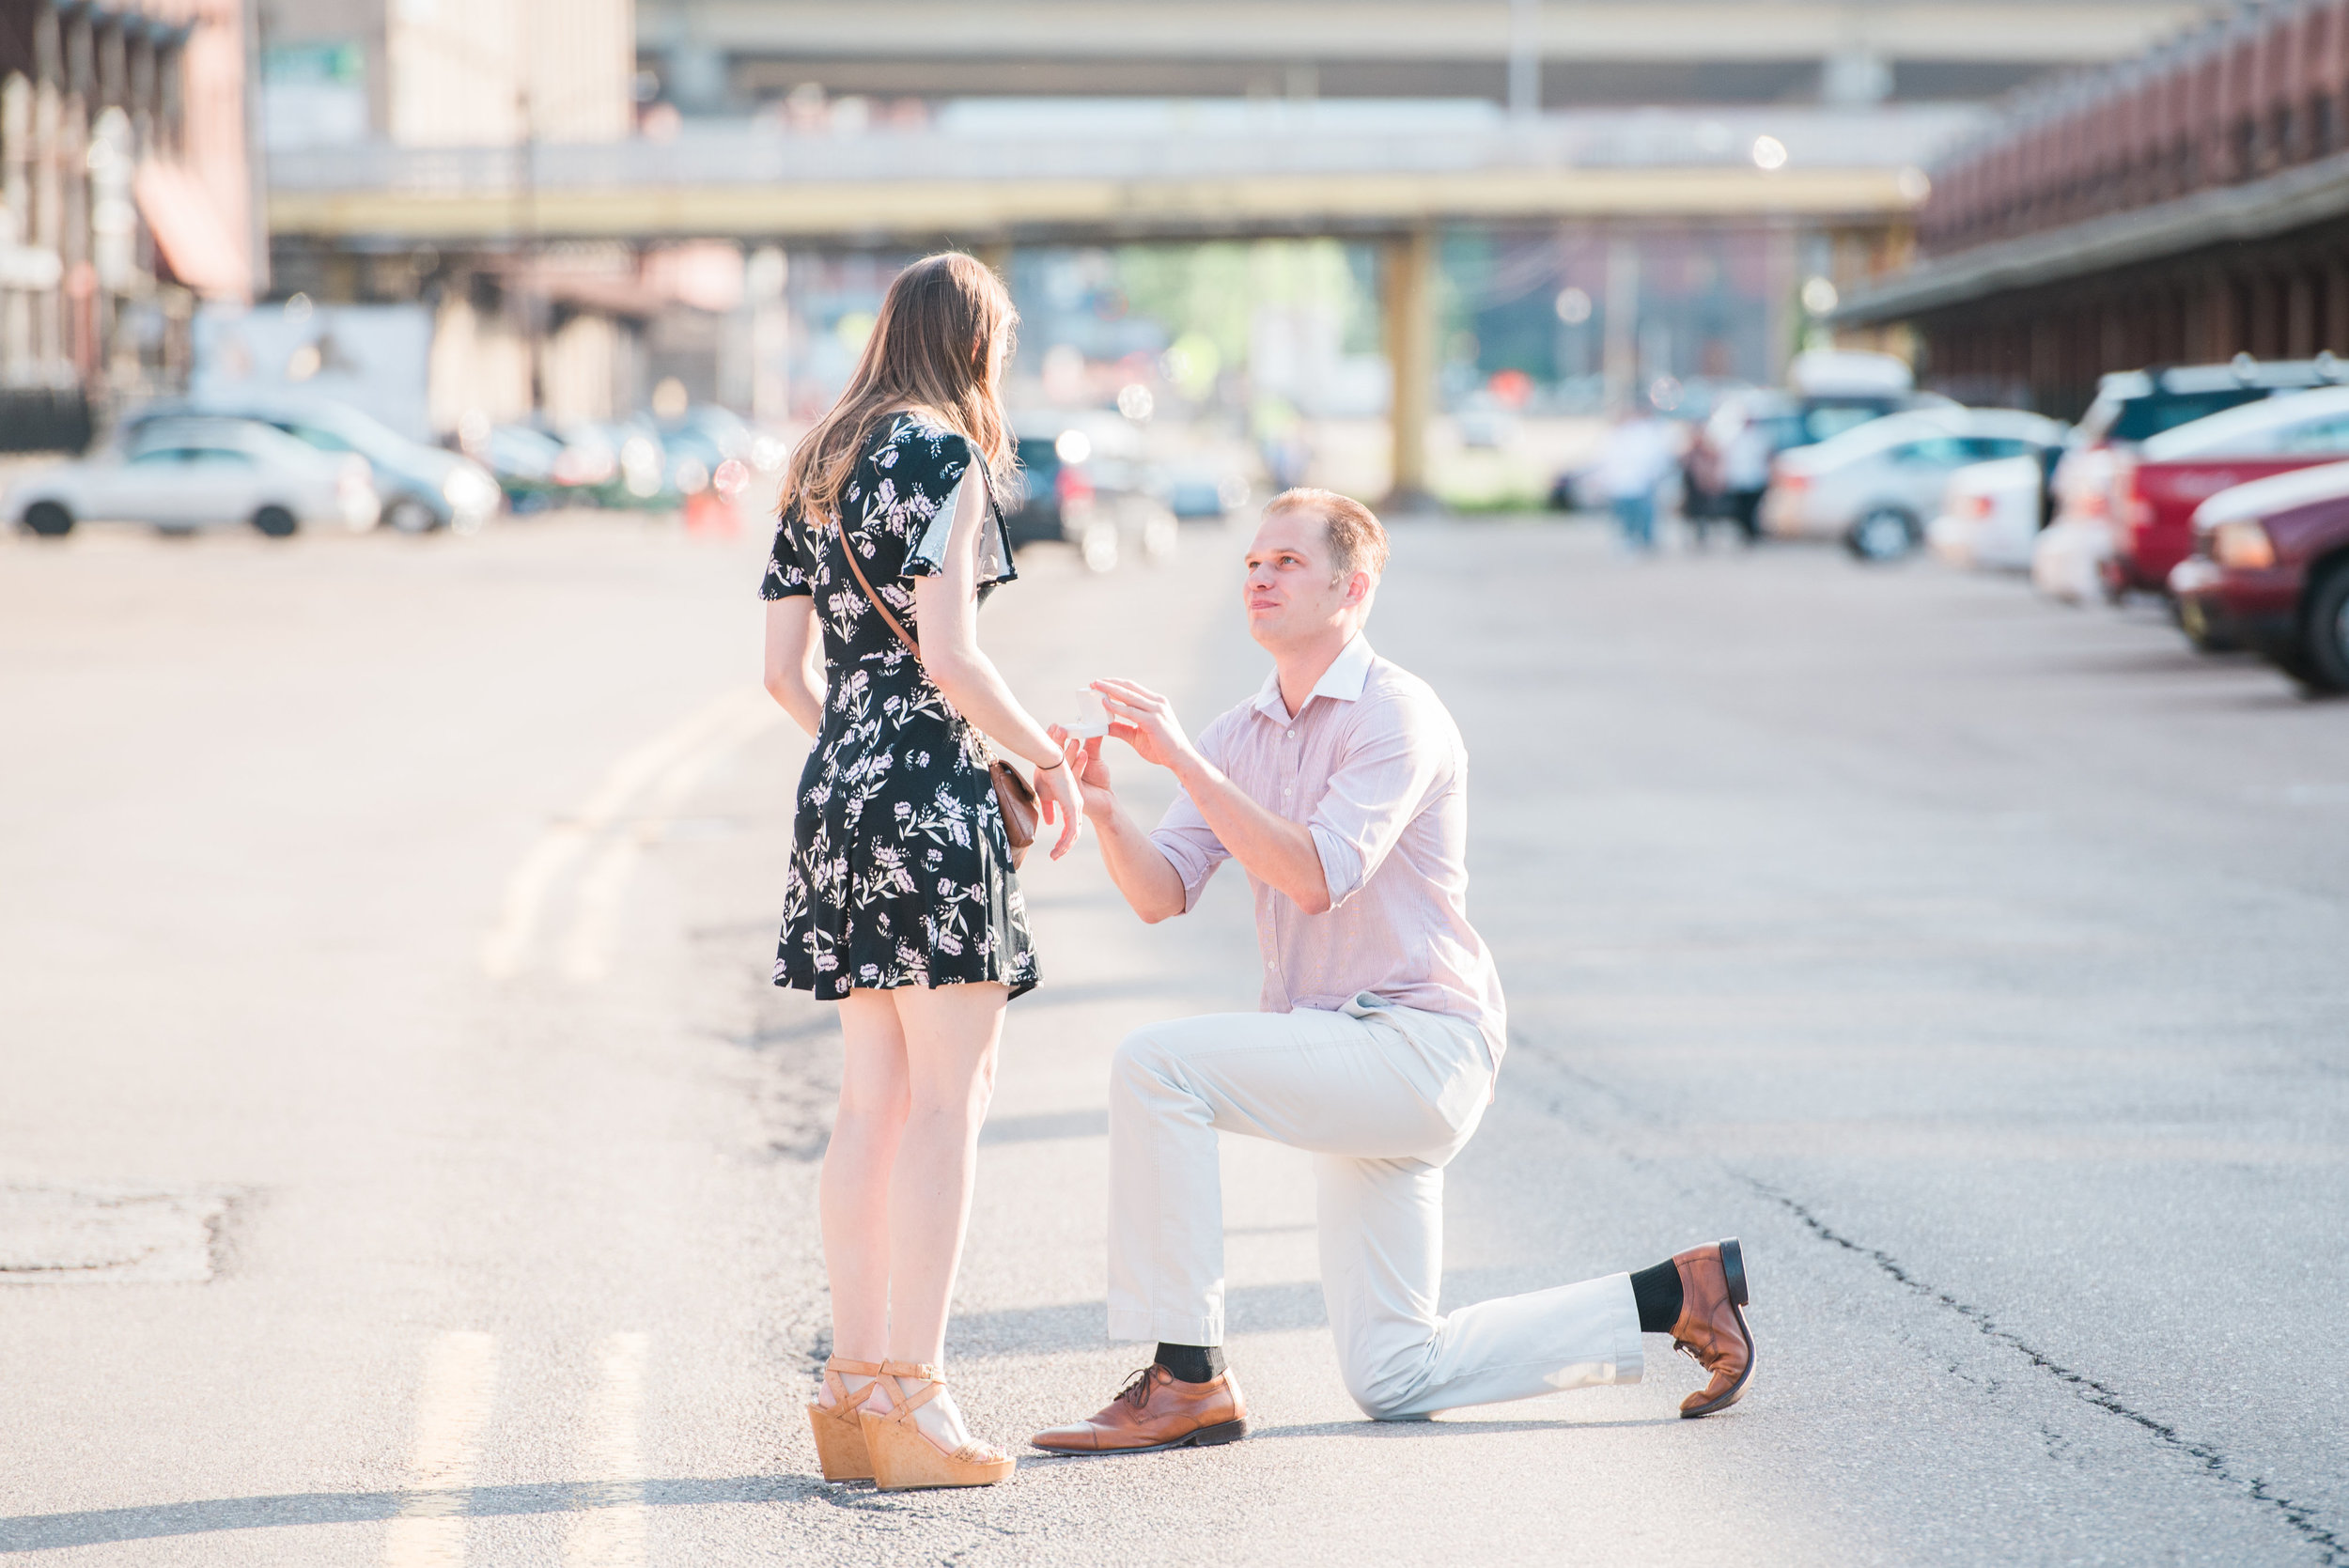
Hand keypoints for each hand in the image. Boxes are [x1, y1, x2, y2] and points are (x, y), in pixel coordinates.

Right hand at [1031, 739, 1084, 859]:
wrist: (1049, 760)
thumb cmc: (1046, 773)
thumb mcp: (1044, 795)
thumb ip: (1048, 809)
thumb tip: (1049, 823)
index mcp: (1071, 802)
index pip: (1071, 825)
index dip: (1064, 838)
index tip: (1055, 848)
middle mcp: (1077, 805)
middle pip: (1074, 832)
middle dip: (1065, 846)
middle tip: (1055, 856)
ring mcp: (1076, 807)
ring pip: (1074, 834)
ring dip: (1064, 847)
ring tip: (1054, 856)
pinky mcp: (1072, 807)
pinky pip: (1071, 831)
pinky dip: (1065, 843)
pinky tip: (1058, 850)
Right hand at [1047, 726, 1117, 821]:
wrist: (1105, 800)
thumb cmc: (1097, 779)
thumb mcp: (1094, 757)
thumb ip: (1093, 742)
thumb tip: (1096, 723)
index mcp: (1061, 765)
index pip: (1056, 749)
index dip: (1054, 737)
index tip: (1056, 725)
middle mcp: (1060, 774)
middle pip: (1056, 756)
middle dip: (1057, 742)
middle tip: (1059, 728)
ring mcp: (1065, 784)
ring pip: (1064, 765)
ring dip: (1068, 751)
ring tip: (1073, 739)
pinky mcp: (1073, 793)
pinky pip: (1074, 777)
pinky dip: (1079, 764)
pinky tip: (1084, 753)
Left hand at [1092, 679, 1194, 773]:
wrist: (1181, 759)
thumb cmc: (1162, 748)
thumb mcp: (1137, 736)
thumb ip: (1122, 728)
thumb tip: (1105, 725)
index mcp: (1156, 703)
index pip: (1132, 688)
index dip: (1116, 684)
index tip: (1100, 683)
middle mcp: (1157, 703)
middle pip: (1129, 687)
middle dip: (1110, 683)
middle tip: (1094, 681)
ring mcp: (1156, 711)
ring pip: (1129, 695)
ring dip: (1110, 690)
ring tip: (1096, 687)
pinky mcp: (1154, 721)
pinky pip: (1131, 712)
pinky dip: (1116, 707)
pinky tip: (1105, 704)